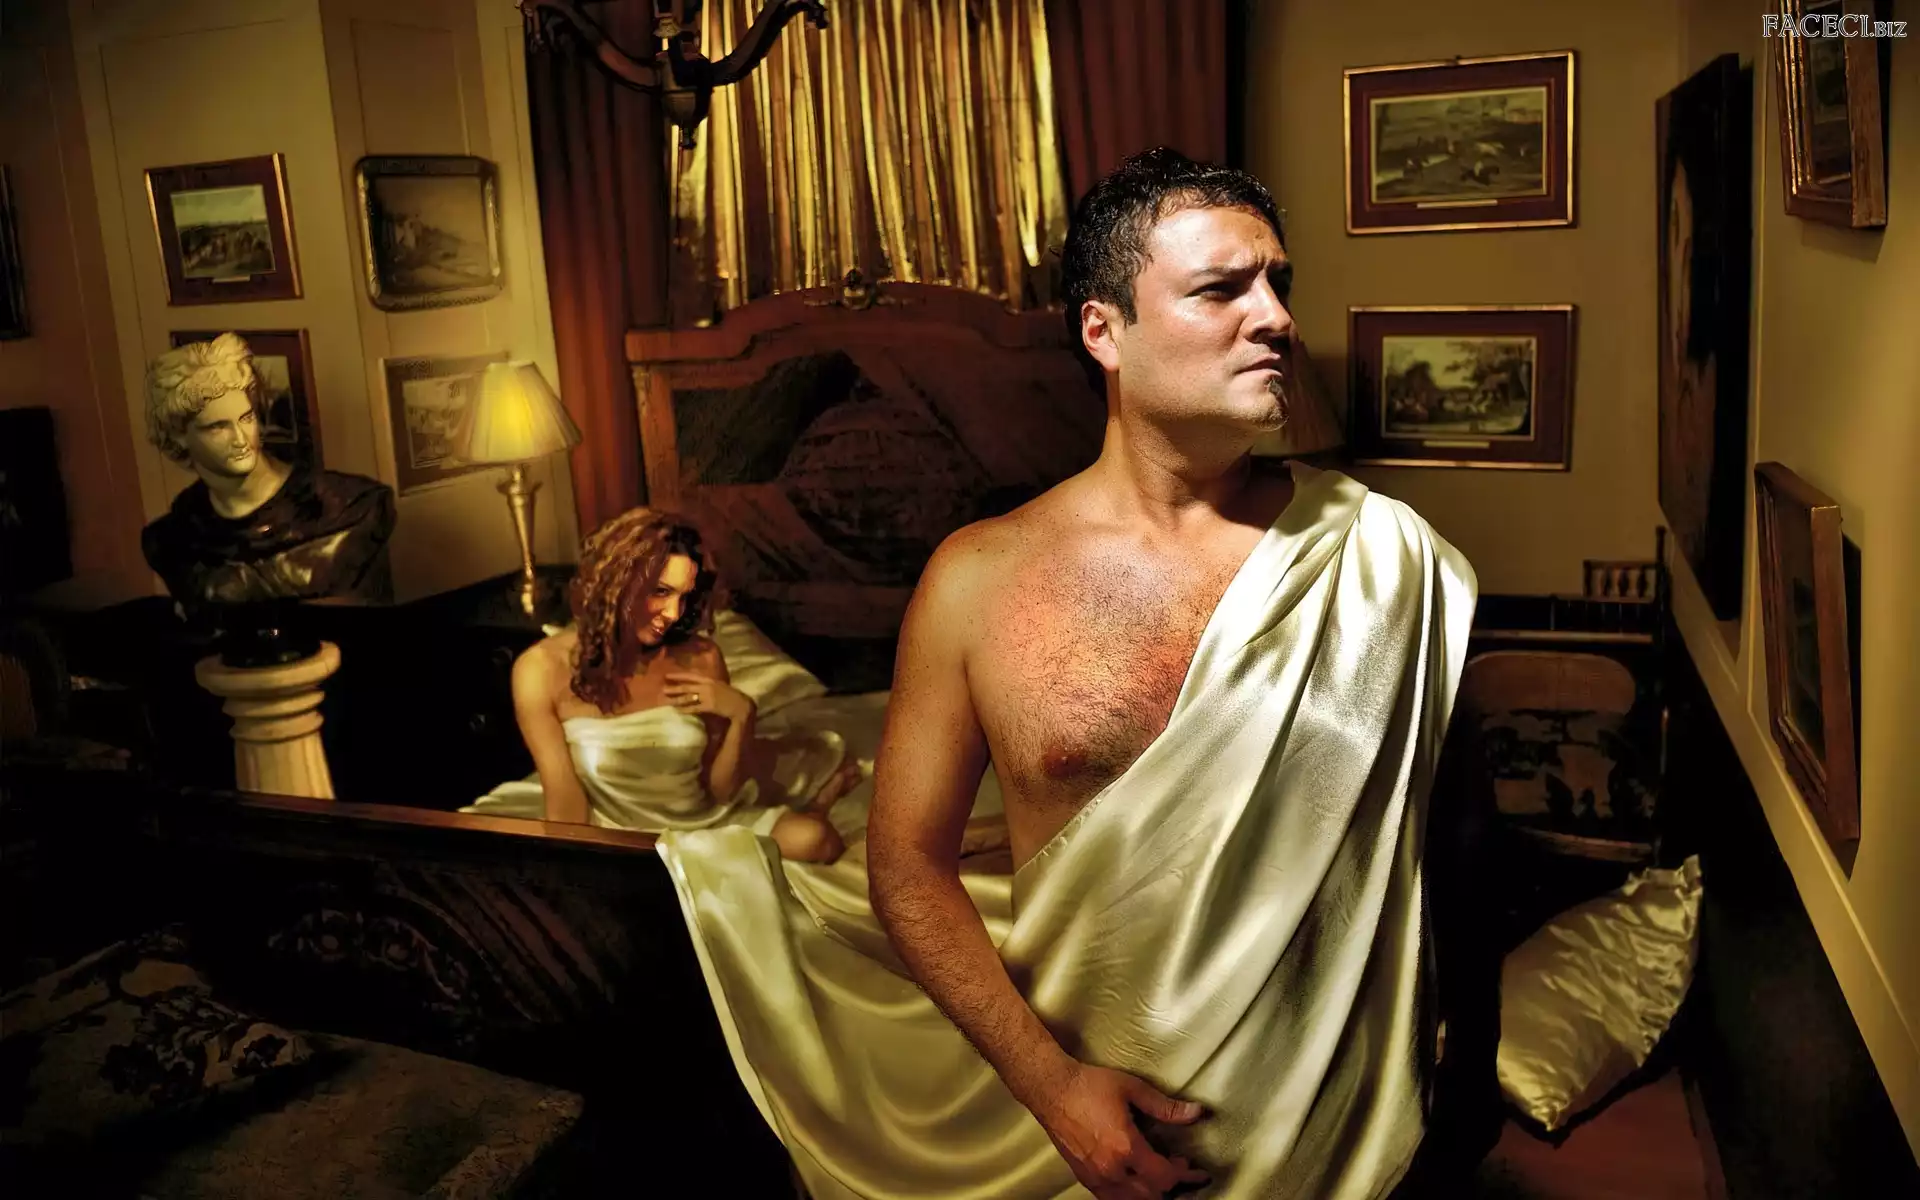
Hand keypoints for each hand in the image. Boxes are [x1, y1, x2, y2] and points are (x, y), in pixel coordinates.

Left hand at [662, 673, 753, 723]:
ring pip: (688, 698)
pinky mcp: (709, 706)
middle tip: (663, 689)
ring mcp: (708, 696)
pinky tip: (678, 711)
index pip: (691, 675)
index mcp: (710, 679)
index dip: (679, 675)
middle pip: (687, 687)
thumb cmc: (731, 696)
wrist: (741, 705)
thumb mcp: (720, 686)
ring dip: (677, 699)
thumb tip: (697, 686)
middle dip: (674, 688)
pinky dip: (686, 709)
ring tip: (667, 701)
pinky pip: (694, 708)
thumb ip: (709, 685)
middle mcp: (707, 686)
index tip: (668, 675)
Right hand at [1032, 1062, 1209, 1198]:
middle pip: (1153, 1195)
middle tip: (1179, 1167)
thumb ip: (1165, 1106)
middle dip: (1172, 1185)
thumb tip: (1195, 1112)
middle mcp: (1112, 1169)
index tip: (1197, 1172)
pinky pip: (1113, 1199)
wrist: (1052, 1090)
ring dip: (1151, 1193)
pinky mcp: (1085, 1178)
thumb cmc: (1088, 1086)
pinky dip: (1130, 1196)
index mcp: (1126, 1147)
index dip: (1186, 1176)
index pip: (1165, 1176)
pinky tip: (1135, 1182)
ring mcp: (1097, 1177)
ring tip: (1159, 1175)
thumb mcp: (1132, 1089)